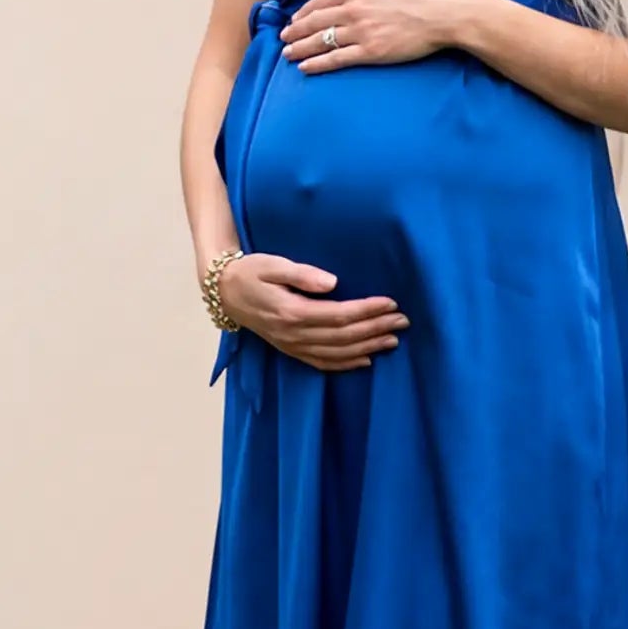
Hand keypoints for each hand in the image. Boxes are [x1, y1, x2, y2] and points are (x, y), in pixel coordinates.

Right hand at [218, 252, 408, 371]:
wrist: (224, 293)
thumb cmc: (250, 272)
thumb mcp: (273, 264)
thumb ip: (302, 274)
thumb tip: (333, 282)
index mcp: (291, 312)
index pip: (339, 315)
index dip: (367, 310)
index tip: (390, 303)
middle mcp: (294, 334)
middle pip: (343, 336)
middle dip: (375, 328)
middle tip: (402, 321)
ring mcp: (292, 346)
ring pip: (337, 353)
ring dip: (368, 347)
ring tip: (393, 340)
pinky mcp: (290, 350)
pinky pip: (322, 363)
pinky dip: (346, 364)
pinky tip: (366, 360)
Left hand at [280, 0, 459, 71]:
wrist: (444, 12)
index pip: (320, 1)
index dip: (303, 12)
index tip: (293, 19)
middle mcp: (353, 8)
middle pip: (315, 21)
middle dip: (295, 31)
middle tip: (283, 39)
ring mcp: (360, 31)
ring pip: (322, 41)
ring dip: (301, 48)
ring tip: (288, 55)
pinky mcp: (370, 52)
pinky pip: (337, 59)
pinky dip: (318, 64)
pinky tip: (305, 68)